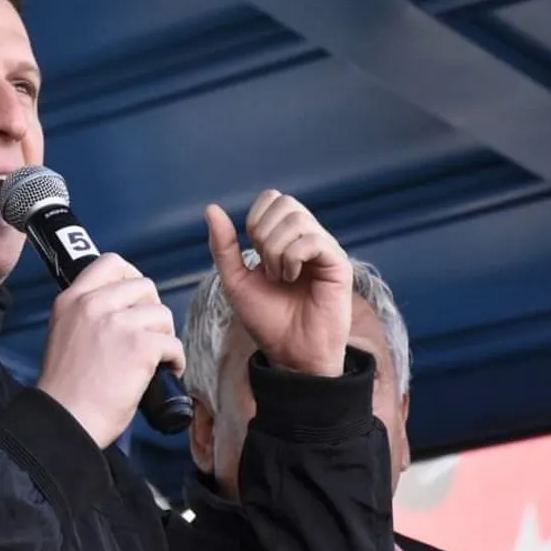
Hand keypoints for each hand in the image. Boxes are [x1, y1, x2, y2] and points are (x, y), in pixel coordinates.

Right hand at [36, 254, 185, 447]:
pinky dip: (175, 360)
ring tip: (154, 359)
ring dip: (164, 337)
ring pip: (162, 314)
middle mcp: (93, 304)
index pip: (110, 263)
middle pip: (144, 286)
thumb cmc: (66, 390)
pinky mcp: (140, 346)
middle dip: (151, 311)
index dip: (131, 278)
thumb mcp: (64, 335)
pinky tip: (163, 373)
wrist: (65, 420)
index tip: (135, 300)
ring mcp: (118, 323)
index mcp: (71, 300)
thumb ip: (87, 315)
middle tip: (147, 335)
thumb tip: (122, 310)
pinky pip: (173, 343)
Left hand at [205, 190, 351, 376]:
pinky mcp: (338, 264)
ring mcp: (325, 249)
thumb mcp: (235, 280)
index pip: (272, 198)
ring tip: (280, 277)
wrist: (289, 353)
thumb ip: (223, 246)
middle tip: (267, 267)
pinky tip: (292, 278)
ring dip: (276, 249)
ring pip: (297, 219)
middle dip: (263, 234)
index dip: (255, 221)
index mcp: (287, 237)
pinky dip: (292, 258)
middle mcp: (309, 238)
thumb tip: (212, 209)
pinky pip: (312, 240)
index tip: (254, 255)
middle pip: (284, 202)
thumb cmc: (267, 319)